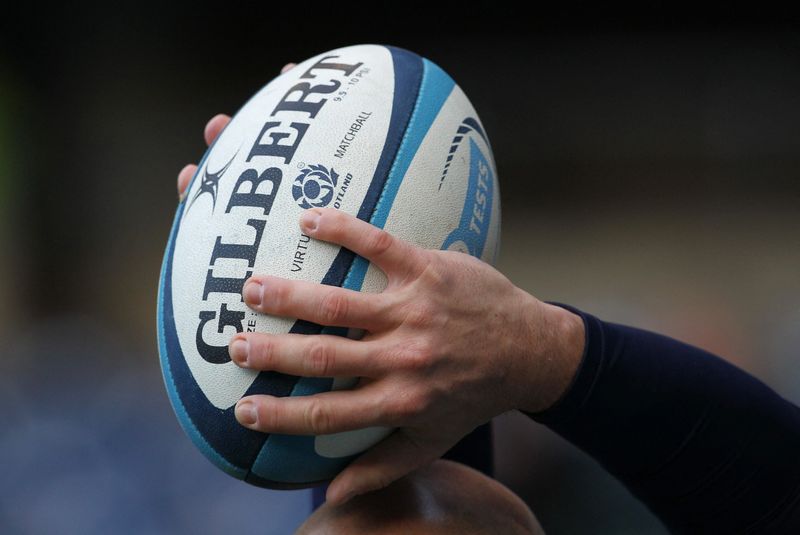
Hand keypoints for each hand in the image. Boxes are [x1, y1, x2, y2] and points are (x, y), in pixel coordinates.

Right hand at [175, 63, 583, 506]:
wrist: (529, 350)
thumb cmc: (474, 397)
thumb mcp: (433, 440)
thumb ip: (382, 465)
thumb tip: (332, 496)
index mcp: (399, 401)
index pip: (326, 415)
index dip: (279, 416)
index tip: (240, 410)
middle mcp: (404, 359)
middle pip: (325, 357)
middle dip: (273, 352)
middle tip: (233, 344)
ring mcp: (415, 311)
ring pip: (343, 304)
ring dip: (293, 295)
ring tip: (252, 287)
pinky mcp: (430, 270)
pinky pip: (380, 246)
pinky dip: (344, 231)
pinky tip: (309, 219)